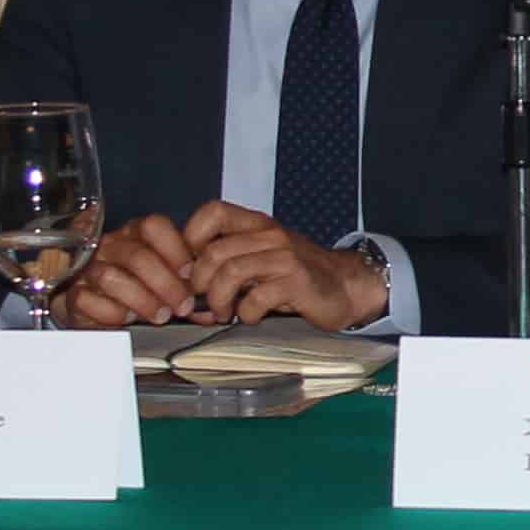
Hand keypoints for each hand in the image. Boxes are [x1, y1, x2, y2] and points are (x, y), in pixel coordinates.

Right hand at [59, 211, 202, 328]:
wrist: (95, 308)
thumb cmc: (135, 289)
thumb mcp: (164, 280)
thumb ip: (185, 286)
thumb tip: (210, 306)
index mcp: (135, 234)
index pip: (154, 227)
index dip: (176, 249)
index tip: (192, 273)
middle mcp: (110, 246)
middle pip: (137, 255)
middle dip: (166, 283)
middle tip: (182, 305)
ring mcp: (89, 269)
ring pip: (112, 277)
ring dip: (143, 300)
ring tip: (160, 315)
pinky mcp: (74, 294)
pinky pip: (88, 300)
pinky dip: (111, 312)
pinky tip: (126, 319)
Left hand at [183, 203, 391, 331]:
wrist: (345, 286)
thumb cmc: (297, 275)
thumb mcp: (261, 257)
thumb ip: (227, 262)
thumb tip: (184, 286)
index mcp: (257, 225)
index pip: (212, 213)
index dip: (190, 239)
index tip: (190, 269)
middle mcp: (270, 235)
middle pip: (213, 253)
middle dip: (199, 285)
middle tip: (203, 303)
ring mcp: (285, 257)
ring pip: (230, 274)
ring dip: (219, 302)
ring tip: (225, 313)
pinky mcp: (297, 281)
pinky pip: (256, 298)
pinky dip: (247, 314)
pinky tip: (252, 316)